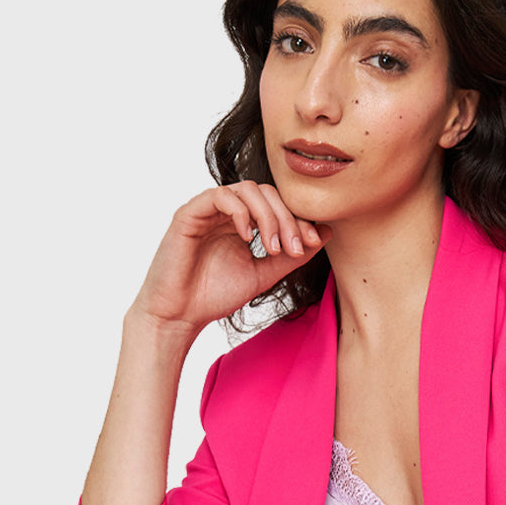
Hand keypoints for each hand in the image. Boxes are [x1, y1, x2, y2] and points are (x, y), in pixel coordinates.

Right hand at [128, 180, 330, 347]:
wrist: (180, 315)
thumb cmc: (215, 295)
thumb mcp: (263, 275)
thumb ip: (291, 255)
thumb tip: (324, 234)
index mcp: (242, 222)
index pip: (277, 204)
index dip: (298, 218)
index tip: (313, 242)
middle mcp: (226, 211)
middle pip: (266, 192)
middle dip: (287, 218)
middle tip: (296, 247)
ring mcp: (207, 210)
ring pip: (246, 189)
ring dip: (268, 216)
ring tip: (273, 247)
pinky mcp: (189, 213)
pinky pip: (219, 196)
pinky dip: (239, 212)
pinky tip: (248, 237)